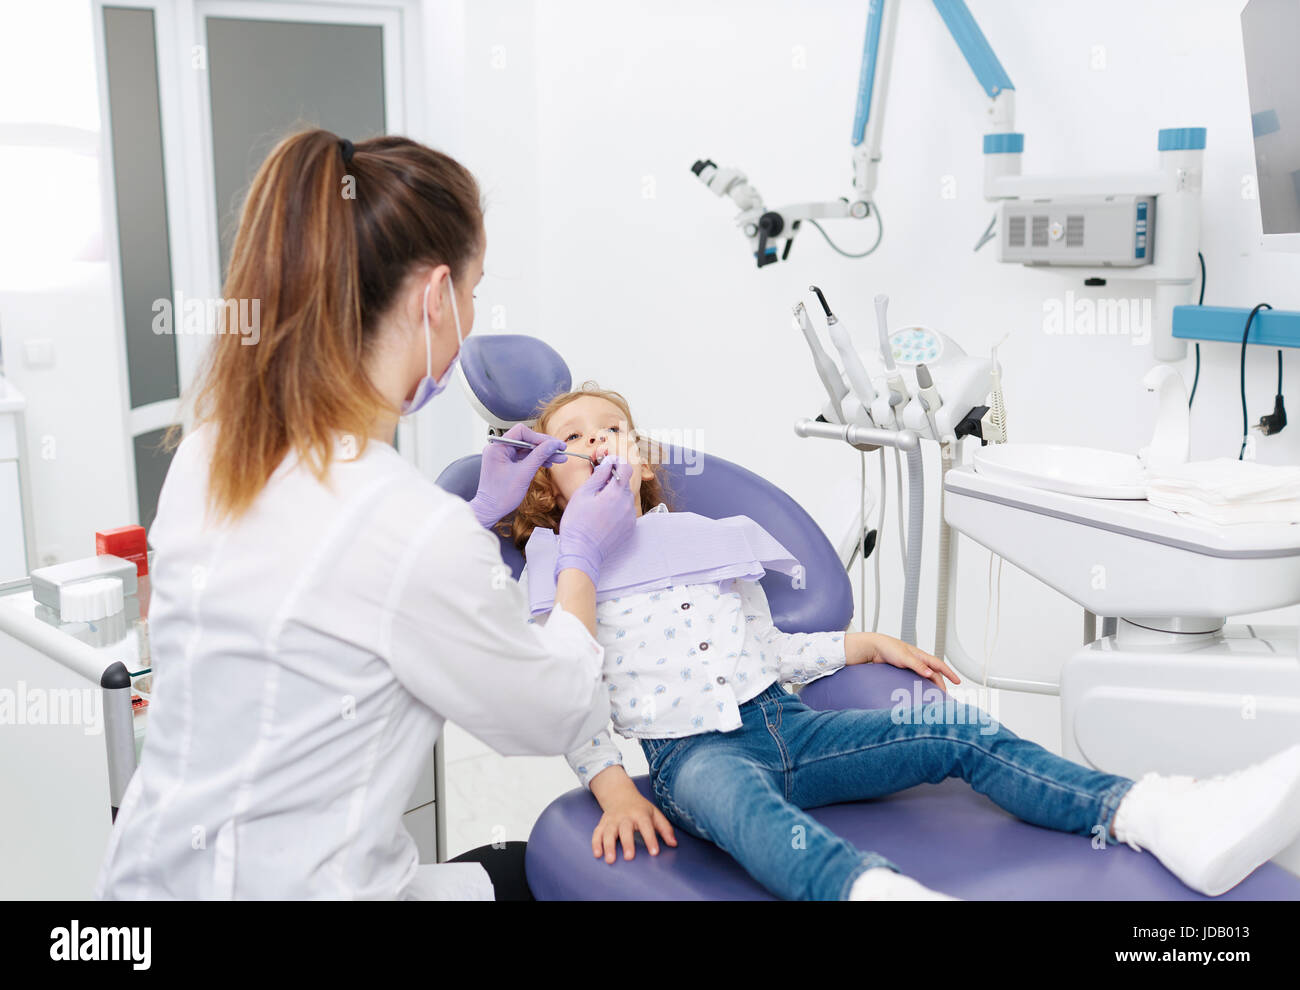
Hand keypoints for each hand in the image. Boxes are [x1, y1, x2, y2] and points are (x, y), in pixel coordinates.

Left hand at [470, 424, 566, 527]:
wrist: (490, 510)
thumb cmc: (501, 495)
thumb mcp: (524, 473)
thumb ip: (539, 456)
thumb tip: (553, 444)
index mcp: (497, 447)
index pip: (522, 432)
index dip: (539, 437)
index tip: (554, 444)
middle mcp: (498, 448)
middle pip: (526, 439)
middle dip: (544, 446)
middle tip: (561, 449)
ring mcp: (502, 456)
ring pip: (527, 449)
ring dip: (543, 454)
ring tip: (560, 458)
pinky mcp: (506, 464)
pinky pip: (523, 457)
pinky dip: (535, 460)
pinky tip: (549, 463)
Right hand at [554, 457, 635, 585]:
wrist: (582, 552)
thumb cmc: (578, 524)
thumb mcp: (583, 494)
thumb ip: (598, 475)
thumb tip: (608, 462)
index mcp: (616, 493)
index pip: (626, 468)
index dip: (617, 463)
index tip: (608, 465)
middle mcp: (627, 504)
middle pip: (624, 484)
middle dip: (612, 482)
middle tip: (596, 489)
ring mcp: (630, 518)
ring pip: (625, 499)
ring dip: (615, 497)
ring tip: (597, 507)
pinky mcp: (630, 529)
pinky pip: (626, 513)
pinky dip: (617, 511)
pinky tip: (603, 518)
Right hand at [591, 791, 676, 863]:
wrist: (620, 794)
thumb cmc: (640, 809)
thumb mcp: (655, 814)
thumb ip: (665, 828)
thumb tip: (674, 844)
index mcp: (640, 814)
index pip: (646, 826)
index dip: (651, 839)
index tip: (654, 853)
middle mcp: (625, 817)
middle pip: (625, 830)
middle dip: (627, 843)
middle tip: (629, 858)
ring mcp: (612, 820)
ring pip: (609, 832)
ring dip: (608, 846)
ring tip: (610, 860)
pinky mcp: (603, 823)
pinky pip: (597, 833)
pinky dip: (596, 843)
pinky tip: (597, 855)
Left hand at [850, 632, 959, 692]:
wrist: (873, 648)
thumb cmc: (888, 648)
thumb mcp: (904, 657)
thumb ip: (917, 665)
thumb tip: (930, 674)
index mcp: (921, 655)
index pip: (939, 665)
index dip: (949, 673)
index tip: (958, 681)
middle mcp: (917, 661)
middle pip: (933, 674)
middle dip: (941, 684)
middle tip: (945, 696)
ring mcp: (910, 666)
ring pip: (925, 677)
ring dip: (930, 686)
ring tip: (934, 696)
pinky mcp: (902, 671)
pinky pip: (915, 680)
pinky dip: (919, 686)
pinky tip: (918, 693)